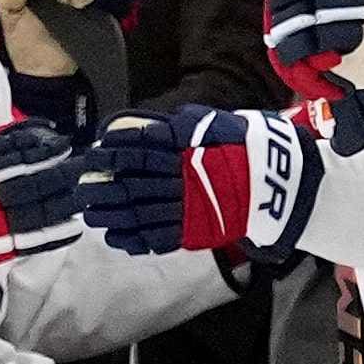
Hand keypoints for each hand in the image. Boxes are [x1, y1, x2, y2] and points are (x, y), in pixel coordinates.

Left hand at [73, 105, 316, 259]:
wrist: (282, 183)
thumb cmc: (249, 148)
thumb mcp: (218, 124)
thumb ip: (183, 126)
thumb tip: (154, 124)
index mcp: (185, 149)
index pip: (139, 149)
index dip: (114, 153)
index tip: (95, 155)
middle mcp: (182, 178)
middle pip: (132, 183)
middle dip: (104, 186)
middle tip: (82, 188)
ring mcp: (187, 208)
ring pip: (139, 212)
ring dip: (111, 214)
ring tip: (90, 214)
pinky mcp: (195, 232)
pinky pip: (157, 237)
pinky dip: (134, 239)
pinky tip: (114, 237)